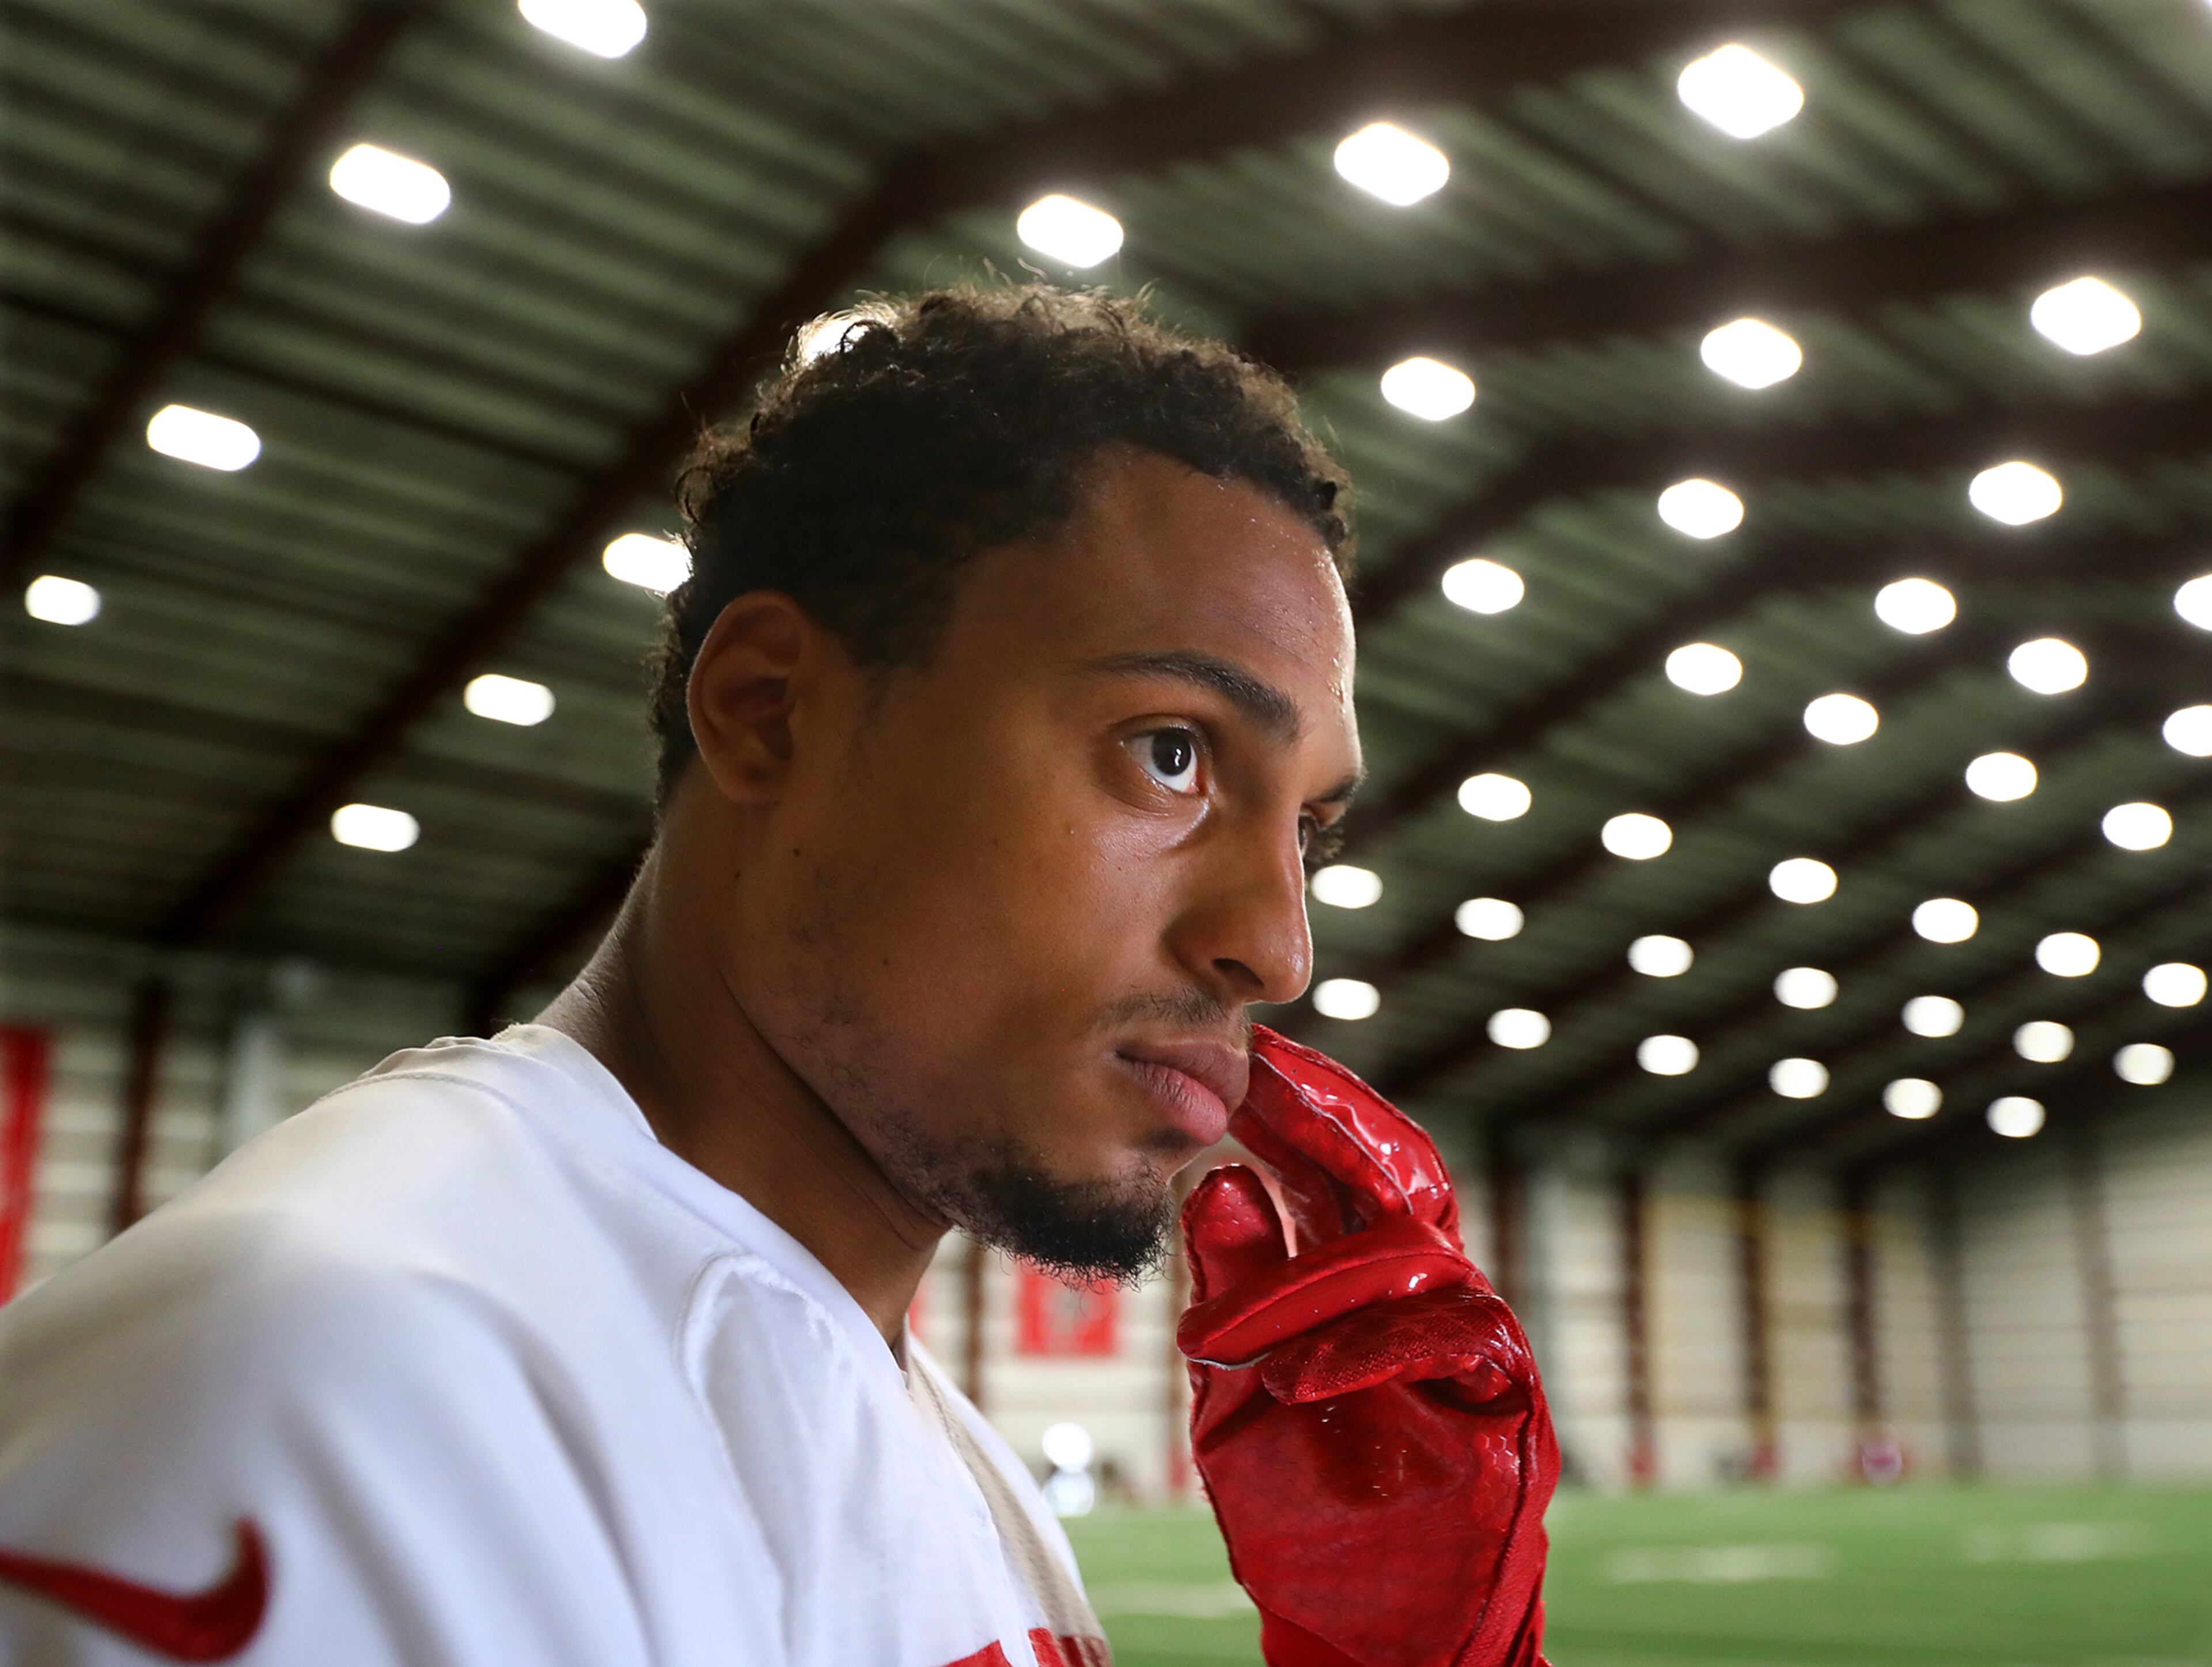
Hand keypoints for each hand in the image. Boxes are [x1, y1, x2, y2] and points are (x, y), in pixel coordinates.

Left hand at [1175, 1027, 1556, 1666]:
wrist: (1368, 1633)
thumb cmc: (1303, 1512)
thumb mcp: (1236, 1392)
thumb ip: (1234, 1292)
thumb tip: (1217, 1179)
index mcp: (1366, 1282)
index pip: (1342, 1170)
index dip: (1301, 1108)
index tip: (1242, 1055)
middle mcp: (1429, 1294)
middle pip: (1397, 1175)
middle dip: (1325, 1120)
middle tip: (1255, 1074)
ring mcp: (1475, 1345)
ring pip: (1415, 1257)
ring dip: (1312, 1282)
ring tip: (1228, 1332)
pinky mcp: (1508, 1405)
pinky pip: (1452, 1342)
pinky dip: (1371, 1351)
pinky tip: (1299, 1377)